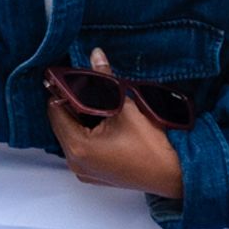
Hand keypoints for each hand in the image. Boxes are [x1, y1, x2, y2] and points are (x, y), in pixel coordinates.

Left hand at [45, 56, 186, 199]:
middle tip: (90, 88)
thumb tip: (95, 55)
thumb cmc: (150, 145)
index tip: (73, 78)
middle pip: (62, 123)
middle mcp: (74, 162)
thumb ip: (104, 80)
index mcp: (77, 147)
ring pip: (73, 135)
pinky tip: (106, 123)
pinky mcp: (93, 174)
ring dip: (83, 118)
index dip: (63, 92)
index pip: (55, 111)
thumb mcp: (124, 107)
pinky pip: (82, 148)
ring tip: (102, 105)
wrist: (173, 174)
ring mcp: (83, 171)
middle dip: (74, 104)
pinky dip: (89, 133)